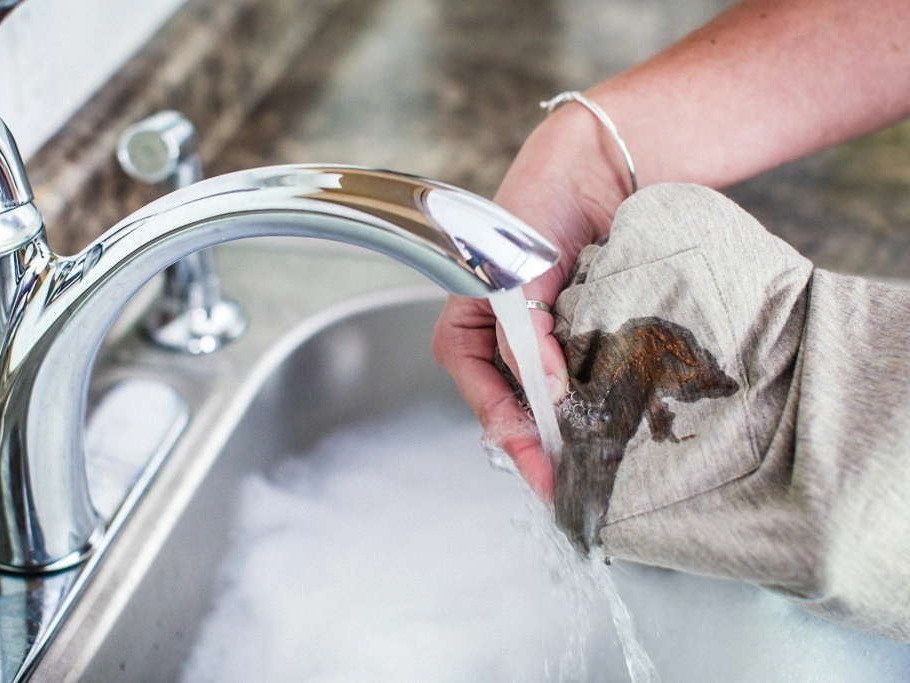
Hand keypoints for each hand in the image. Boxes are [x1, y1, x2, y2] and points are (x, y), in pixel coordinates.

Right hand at [432, 106, 630, 500]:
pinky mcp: (582, 335)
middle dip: (541, 443)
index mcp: (467, 326)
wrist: (595, 168)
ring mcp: (545, 340)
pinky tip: (618, 422)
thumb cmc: (536, 207)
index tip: (543, 469)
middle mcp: (503, 340)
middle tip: (575, 482)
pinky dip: (599, 399)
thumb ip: (524, 338)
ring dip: (572, 427)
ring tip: (599, 463)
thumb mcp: (515, 276)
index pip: (479, 392)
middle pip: (514, 405)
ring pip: (551, 398)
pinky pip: (586, 376)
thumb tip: (550, 397)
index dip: (509, 434)